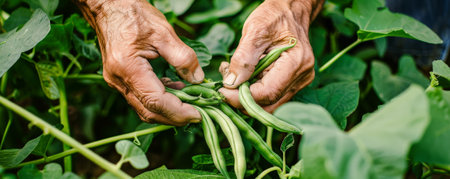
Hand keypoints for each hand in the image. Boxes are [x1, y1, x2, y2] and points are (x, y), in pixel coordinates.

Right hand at [76, 0, 203, 125]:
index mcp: (128, 68)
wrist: (108, 6)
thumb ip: (183, 57)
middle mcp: (118, 80)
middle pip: (149, 111)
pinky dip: (159, 100)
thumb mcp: (163, 32)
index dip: (178, 112)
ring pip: (144, 108)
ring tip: (191, 103)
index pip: (156, 102)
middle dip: (174, 117)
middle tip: (198, 114)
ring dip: (167, 111)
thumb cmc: (133, 14)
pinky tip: (176, 89)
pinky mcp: (120, 79)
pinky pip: (140, 98)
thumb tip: (198, 79)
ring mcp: (117, 82)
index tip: (198, 114)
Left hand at [219, 0, 321, 112]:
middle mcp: (302, 77)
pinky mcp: (292, 84)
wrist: (291, 10)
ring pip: (269, 104)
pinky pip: (271, 97)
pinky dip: (253, 92)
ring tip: (232, 76)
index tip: (222, 90)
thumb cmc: (274, 16)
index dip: (241, 97)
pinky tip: (243, 77)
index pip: (267, 93)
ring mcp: (299, 82)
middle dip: (242, 100)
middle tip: (224, 84)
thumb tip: (231, 83)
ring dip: (246, 97)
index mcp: (296, 63)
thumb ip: (243, 58)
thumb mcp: (255, 30)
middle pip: (269, 104)